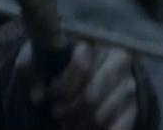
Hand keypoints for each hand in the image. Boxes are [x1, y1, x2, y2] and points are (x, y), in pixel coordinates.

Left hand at [16, 41, 138, 128]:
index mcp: (96, 40)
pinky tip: (82, 129)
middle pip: (91, 95)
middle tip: (56, 112)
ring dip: (78, 125)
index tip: (48, 94)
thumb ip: (29, 68)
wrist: (81, 72)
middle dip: (68, 109)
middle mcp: (118, 60)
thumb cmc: (56, 61)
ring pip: (100, 116)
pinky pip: (118, 129)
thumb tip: (37, 96)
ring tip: (65, 123)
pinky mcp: (133, 108)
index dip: (60, 86)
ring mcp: (128, 85)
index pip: (81, 66)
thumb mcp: (38, 57)